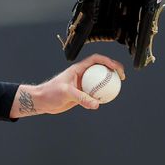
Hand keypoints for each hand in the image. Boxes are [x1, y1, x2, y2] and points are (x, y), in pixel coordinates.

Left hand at [10, 54, 125, 118]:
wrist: (42, 101)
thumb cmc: (50, 92)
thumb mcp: (66, 93)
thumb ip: (81, 98)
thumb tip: (95, 104)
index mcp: (78, 69)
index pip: (96, 60)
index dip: (108, 61)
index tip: (116, 68)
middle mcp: (81, 75)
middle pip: (101, 69)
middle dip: (113, 70)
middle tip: (122, 77)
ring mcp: (82, 84)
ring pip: (99, 81)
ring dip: (109, 83)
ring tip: (118, 88)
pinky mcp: (81, 94)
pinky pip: (94, 93)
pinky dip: (101, 95)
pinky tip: (106, 101)